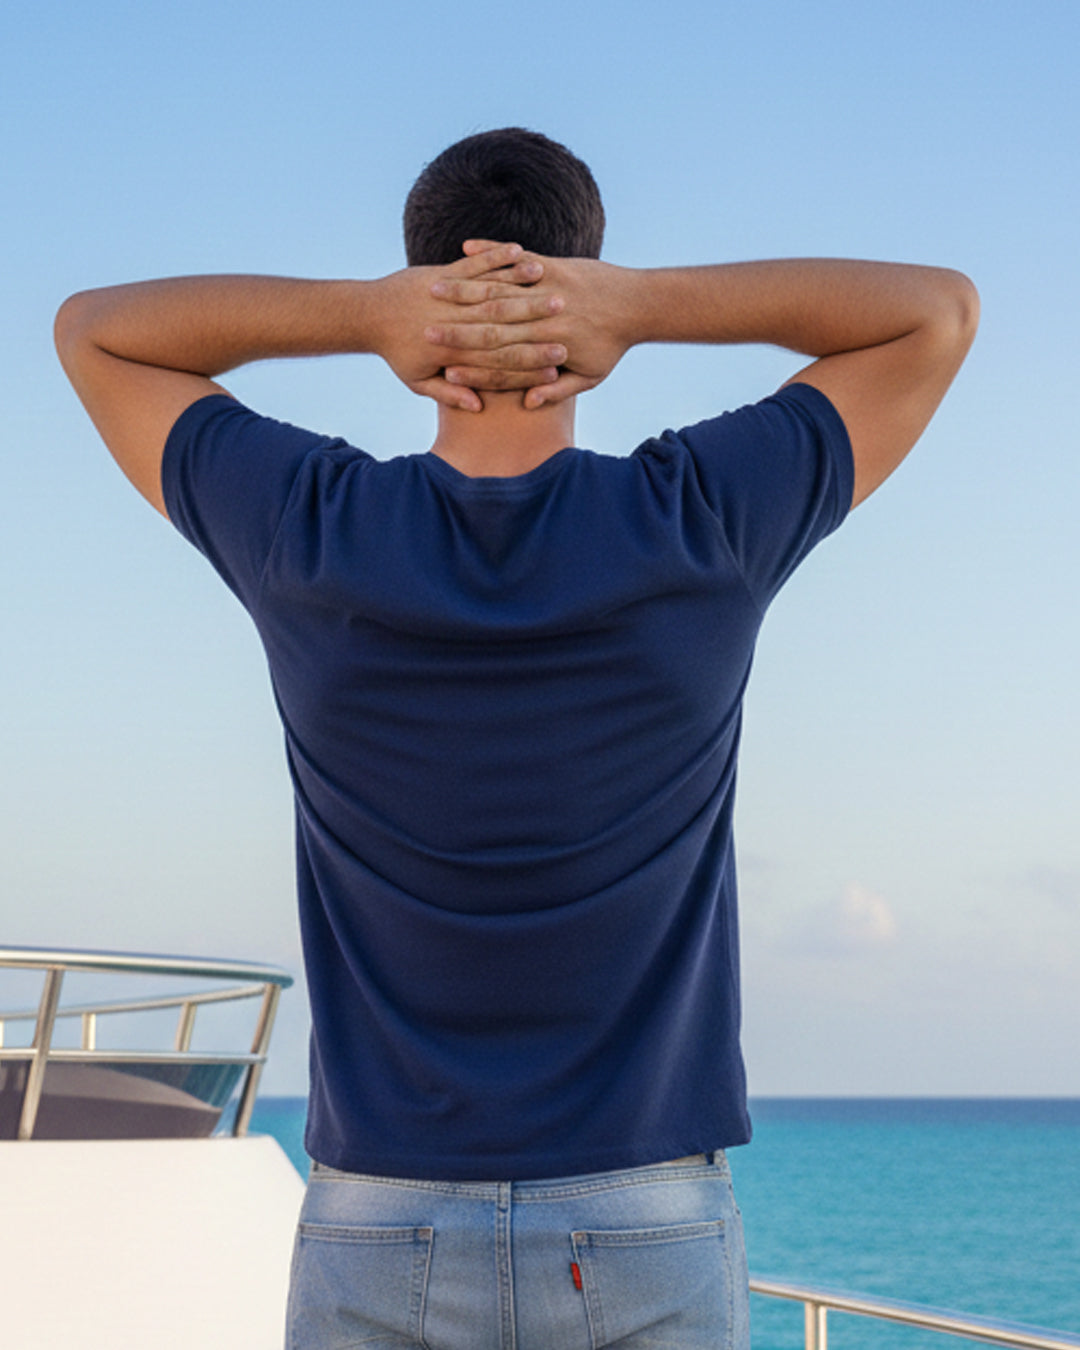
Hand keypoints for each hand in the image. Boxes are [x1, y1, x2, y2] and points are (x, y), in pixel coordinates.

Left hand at [373, 244, 569, 410]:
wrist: (368, 314)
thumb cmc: (395, 352)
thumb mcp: (419, 381)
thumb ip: (450, 395)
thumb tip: (477, 406)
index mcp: (455, 353)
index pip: (503, 359)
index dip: (534, 359)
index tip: (561, 358)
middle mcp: (458, 322)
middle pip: (507, 323)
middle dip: (539, 319)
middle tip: (569, 317)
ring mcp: (452, 295)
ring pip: (495, 290)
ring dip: (525, 286)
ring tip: (555, 283)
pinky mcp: (446, 273)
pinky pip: (477, 263)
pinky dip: (499, 257)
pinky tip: (521, 252)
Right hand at [427, 241, 633, 407]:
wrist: (638, 305)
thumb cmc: (611, 345)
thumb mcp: (589, 376)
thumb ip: (557, 391)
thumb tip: (528, 401)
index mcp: (548, 348)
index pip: (501, 360)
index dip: (472, 366)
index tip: (444, 370)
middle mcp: (544, 318)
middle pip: (492, 325)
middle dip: (456, 327)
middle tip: (424, 330)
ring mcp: (547, 287)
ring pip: (498, 289)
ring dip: (464, 287)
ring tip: (434, 288)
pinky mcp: (552, 265)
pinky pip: (515, 258)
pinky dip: (491, 252)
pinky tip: (466, 247)